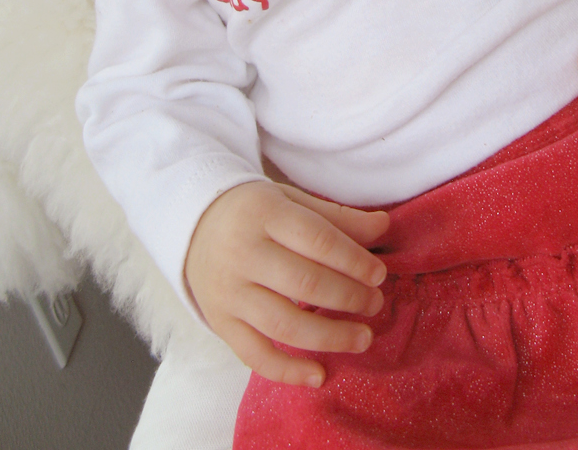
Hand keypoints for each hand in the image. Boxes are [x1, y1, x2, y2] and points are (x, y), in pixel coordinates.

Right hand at [184, 180, 389, 385]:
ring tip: (363, 337)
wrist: (194, 225)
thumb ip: (336, 217)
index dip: (353, 260)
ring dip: (330, 337)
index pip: (317, 239)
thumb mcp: (292, 200)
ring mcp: (229, 292)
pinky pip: (254, 355)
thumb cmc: (256, 212)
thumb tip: (383, 226)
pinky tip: (320, 376)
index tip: (379, 275)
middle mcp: (243, 253)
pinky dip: (287, 372)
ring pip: (283, 324)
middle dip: (348, 297)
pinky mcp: (220, 323)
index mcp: (264, 214)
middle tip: (375, 304)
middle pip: (303, 283)